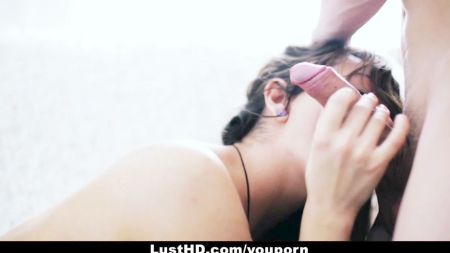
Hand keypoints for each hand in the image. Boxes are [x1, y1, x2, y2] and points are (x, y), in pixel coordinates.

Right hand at [300, 88, 408, 239]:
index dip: (347, 93)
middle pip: (361, 107)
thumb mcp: (314, 149)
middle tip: (369, 100)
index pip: (339, 101)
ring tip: (380, 111)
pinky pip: (396, 138)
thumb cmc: (320, 176)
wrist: (330, 205)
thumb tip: (340, 104)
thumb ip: (325, 127)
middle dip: (367, 100)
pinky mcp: (378, 163)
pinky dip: (401, 125)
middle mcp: (342, 142)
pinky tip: (400, 119)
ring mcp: (362, 153)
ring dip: (380, 111)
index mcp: (322, 137)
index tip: (350, 94)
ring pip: (378, 118)